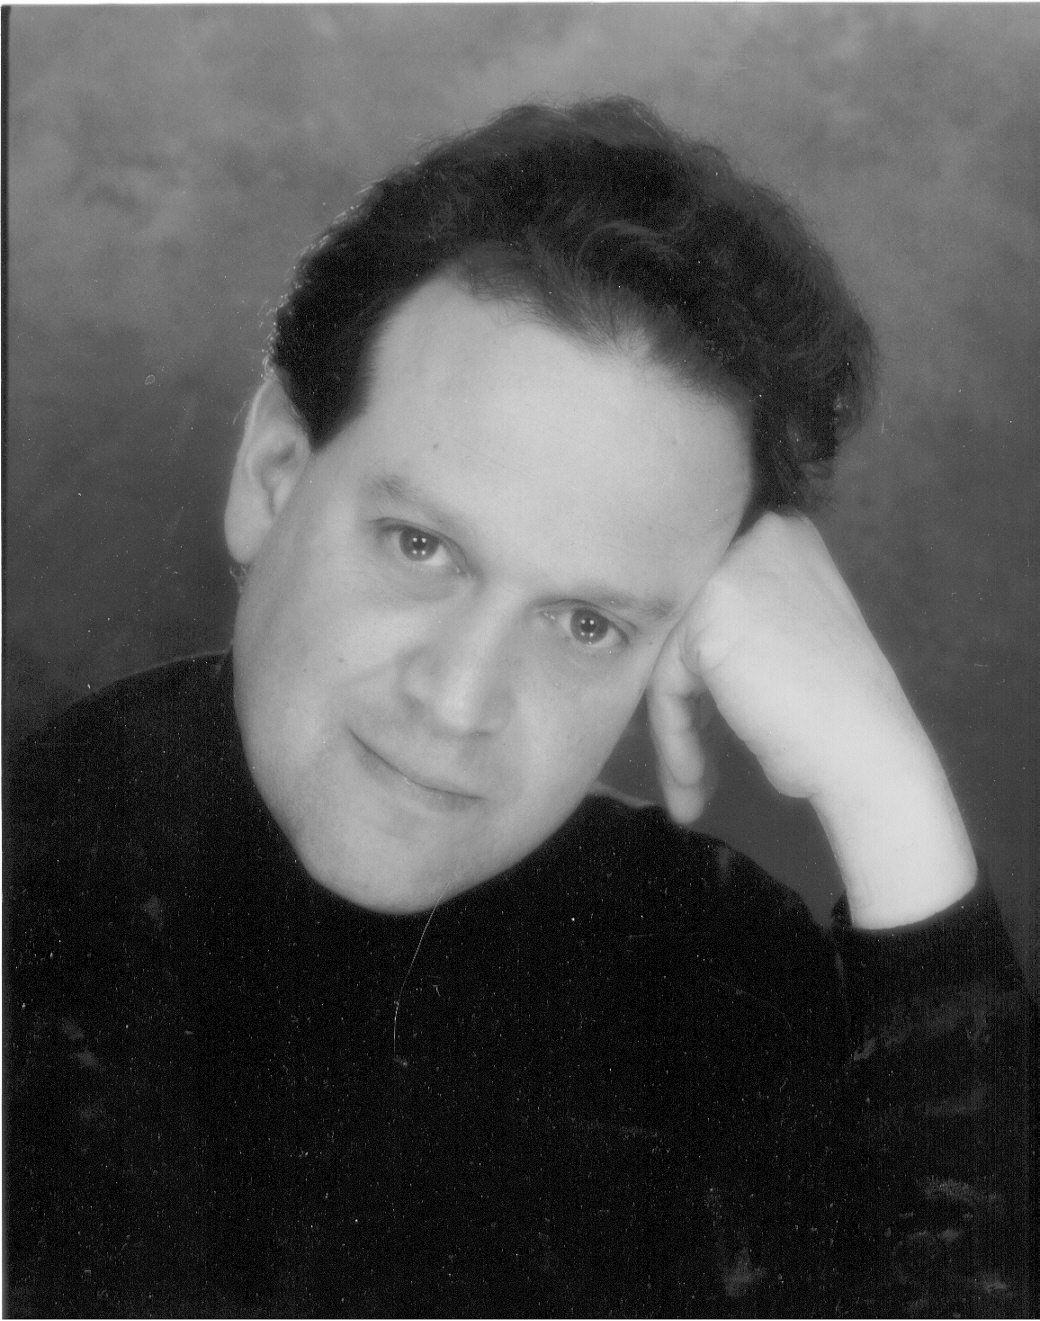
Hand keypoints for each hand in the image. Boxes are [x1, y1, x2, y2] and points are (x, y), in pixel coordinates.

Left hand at [648, 513, 975, 927]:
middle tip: (689, 771)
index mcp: (786, 536)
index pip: (707, 602)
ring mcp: (734, 571)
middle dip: (680, 704)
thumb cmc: (837, 716)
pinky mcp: (709, 618)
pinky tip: (695, 778)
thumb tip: (668, 644)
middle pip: (682, 628)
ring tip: (692, 788)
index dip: (698, 673)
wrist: (872, 757)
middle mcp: (762, 538)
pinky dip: (676, 738)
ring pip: (669, 659)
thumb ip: (737, 623)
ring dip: (677, 732)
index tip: (702, 728)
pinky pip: (666, 684)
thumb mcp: (790, 638)